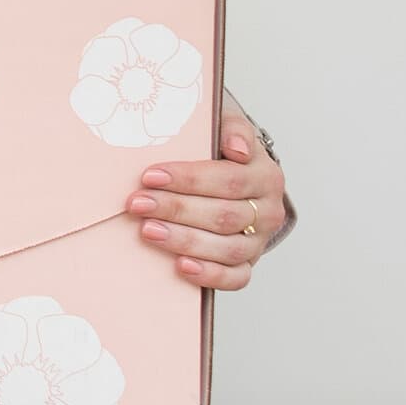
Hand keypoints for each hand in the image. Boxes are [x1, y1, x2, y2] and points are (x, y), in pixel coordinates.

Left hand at [123, 95, 286, 292]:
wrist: (233, 172)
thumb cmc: (220, 149)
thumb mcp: (225, 126)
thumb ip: (232, 127)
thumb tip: (237, 147)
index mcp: (266, 175)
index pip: (229, 180)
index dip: (189, 179)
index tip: (150, 176)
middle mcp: (267, 211)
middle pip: (223, 216)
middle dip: (176, 210)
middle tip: (138, 204)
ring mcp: (259, 240)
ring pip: (227, 248)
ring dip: (184, 240)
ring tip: (148, 231)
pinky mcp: (247, 263)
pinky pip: (235, 278)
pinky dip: (210, 274)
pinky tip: (181, 266)